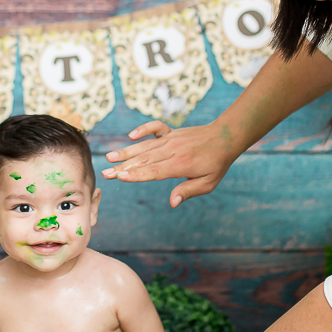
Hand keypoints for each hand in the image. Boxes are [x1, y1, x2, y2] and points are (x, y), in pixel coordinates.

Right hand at [102, 120, 231, 207]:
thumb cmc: (216, 164)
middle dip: (123, 167)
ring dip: (126, 152)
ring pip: (144, 147)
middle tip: (106, 173)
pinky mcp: (171, 132)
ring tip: (110, 157)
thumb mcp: (208, 183)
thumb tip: (172, 202)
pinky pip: (155, 128)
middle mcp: (172, 150)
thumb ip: (188, 191)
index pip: (154, 171)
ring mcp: (171, 139)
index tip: (120, 177)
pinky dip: (143, 129)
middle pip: (143, 160)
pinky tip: (131, 135)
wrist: (225, 137)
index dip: (136, 174)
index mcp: (180, 164)